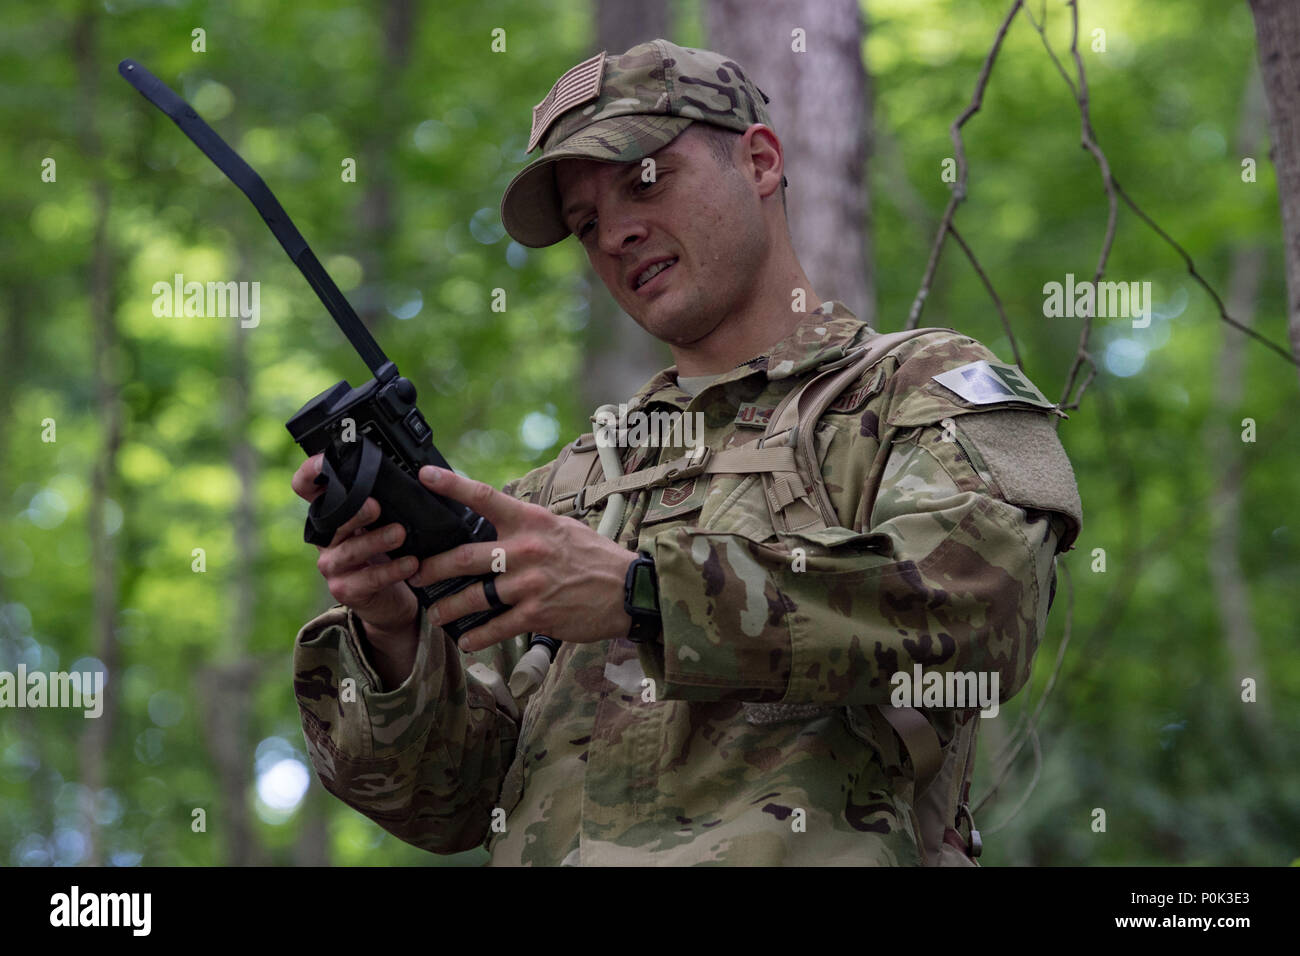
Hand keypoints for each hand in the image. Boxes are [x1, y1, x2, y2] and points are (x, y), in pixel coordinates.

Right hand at [290, 454, 419, 641]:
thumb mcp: (383, 520)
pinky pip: (368, 579)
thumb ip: (383, 498)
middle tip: (376, 506)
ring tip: (400, 533)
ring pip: (350, 550)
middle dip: (354, 511)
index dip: (311, 472)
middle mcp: (326, 537)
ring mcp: (332, 564)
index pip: (306, 487)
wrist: (391, 598)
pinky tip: (410, 563)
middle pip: (330, 518)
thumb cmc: (387, 551)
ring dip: (376, 540)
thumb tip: (407, 469)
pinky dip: (391, 570)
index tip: (328, 462)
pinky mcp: (345, 589)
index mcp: (331, 513)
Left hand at [407, 466, 636, 651]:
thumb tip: (497, 516)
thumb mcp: (560, 527)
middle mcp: (525, 551)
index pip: (485, 498)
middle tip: (413, 574)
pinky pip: (495, 628)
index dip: (451, 485)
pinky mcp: (536, 615)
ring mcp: (528, 585)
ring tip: (435, 614)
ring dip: (447, 608)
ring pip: (473, 598)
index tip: (425, 476)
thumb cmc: (593, 556)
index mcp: (531, 522)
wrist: (627, 590)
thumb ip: (526, 524)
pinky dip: (476, 637)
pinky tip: (466, 640)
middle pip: (463, 557)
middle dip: (431, 569)